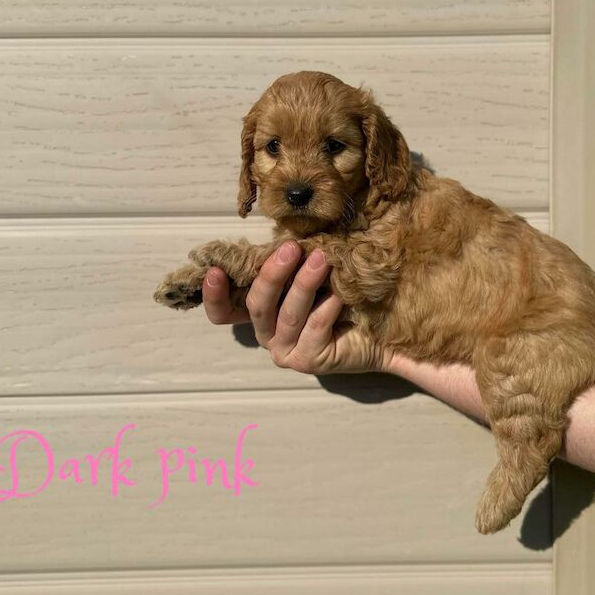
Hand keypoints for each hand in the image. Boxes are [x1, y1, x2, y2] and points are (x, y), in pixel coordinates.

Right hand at [201, 241, 392, 374]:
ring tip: (322, 260)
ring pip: (288, 314)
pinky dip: (327, 307)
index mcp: (262, 315)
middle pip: (258, 305)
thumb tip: (286, 233)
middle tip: (291, 248)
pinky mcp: (309, 361)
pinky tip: (340, 293)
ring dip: (304, 284)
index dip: (214, 295)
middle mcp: (268, 335)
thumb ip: (291, 264)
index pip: (224, 312)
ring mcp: (286, 351)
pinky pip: (315, 327)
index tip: (214, 270)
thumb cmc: (341, 298)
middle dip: (273, 274)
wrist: (380, 334)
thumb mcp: (309, 276)